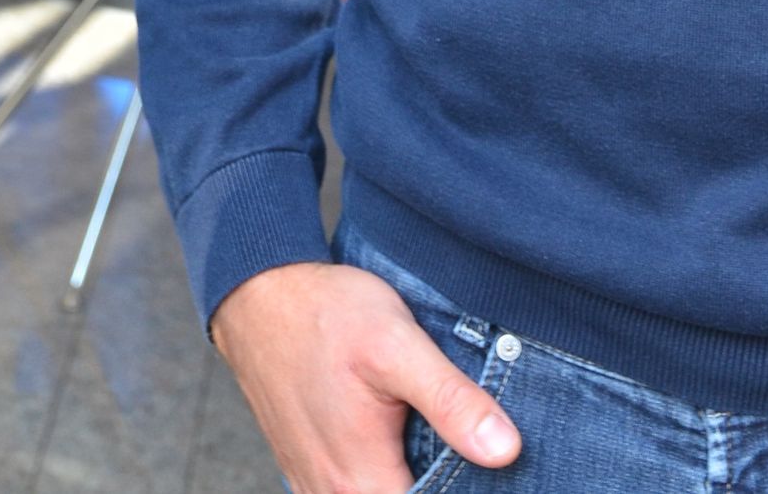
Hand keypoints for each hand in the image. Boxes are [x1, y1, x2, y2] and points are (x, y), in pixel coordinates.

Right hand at [210, 258, 522, 493]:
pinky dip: (388, 468)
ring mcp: (316, 485)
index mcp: (362, 483)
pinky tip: (404, 430)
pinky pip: (358, 485)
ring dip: (416, 472)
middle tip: (468, 432)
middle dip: (442, 476)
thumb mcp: (398, 345)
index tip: (493, 460)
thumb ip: (451, 401)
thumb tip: (507, 451)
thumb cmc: (325, 314)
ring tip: (427, 424)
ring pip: (385, 492)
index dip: (471, 488)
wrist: (260, 293)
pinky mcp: (310, 466)